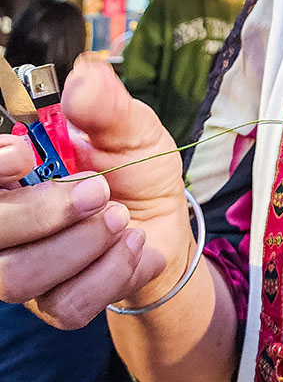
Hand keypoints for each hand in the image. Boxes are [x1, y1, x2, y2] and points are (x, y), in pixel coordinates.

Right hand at [0, 57, 191, 327]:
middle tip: (101, 190)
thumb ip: (105, 104)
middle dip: (47, 213)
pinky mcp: (55, 303)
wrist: (166, 221)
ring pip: (19, 277)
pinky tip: (130, 246)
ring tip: (120, 218)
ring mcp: (24, 267)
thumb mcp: (131, 127)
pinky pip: (64, 304)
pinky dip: (108, 274)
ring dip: (81, 246)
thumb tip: (83, 77)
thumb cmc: (135, 168)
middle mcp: (6, 222)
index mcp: (12, 173)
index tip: (26, 154)